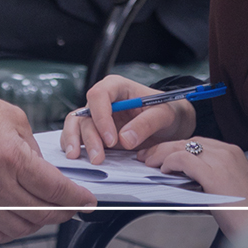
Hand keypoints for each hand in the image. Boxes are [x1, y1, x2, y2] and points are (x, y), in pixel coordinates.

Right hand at [0, 65, 93, 242]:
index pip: (55, 189)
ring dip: (39, 223)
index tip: (88, 201)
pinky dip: (12, 230)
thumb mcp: (14, 119)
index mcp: (11, 158)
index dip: (77, 198)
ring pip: (20, 228)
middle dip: (64, 212)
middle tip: (73, 207)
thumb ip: (33, 149)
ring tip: (47, 210)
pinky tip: (19, 218)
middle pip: (41, 213)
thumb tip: (46, 171)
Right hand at [61, 74, 195, 165]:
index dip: (101, 117)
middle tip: (98, 158)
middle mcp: (104, 101)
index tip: (111, 139)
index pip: (99, 95)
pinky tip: (78, 159)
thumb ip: (146, 124)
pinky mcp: (97, 134)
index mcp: (118, 88)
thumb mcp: (164, 114)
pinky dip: (76, 147)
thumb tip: (124, 139)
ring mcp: (98, 118)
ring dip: (76, 142)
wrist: (172, 123)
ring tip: (78, 159)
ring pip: (77, 125)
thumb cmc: (168, 111)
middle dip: (89, 137)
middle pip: (85, 114)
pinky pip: (78, 137)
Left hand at [138, 136, 247, 235]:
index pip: (197, 143)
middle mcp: (227, 152)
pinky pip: (184, 159)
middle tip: (147, 156)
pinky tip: (164, 171)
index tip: (160, 155)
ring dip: (162, 153)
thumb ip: (207, 182)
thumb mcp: (226, 191)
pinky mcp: (214, 173)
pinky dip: (170, 163)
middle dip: (164, 147)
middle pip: (188, 141)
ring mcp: (222, 160)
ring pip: (183, 147)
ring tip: (149, 162)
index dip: (175, 147)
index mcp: (232, 153)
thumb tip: (182, 183)